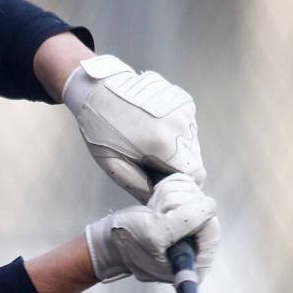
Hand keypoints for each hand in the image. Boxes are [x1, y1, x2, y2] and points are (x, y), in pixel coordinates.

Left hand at [63, 55, 204, 201]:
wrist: (97, 89)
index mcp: (163, 144)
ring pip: (192, 144)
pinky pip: (187, 128)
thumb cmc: (99, 129)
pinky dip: (175, 133)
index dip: (180, 184)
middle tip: (150, 164)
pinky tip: (153, 128)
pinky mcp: (184, 101)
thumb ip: (139, 186)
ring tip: (148, 143)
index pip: (195, 175)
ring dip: (177, 150)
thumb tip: (157, 203)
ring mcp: (184, 110)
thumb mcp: (112, 164)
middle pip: (195, 160)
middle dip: (177, 168)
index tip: (163, 183)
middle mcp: (180, 125)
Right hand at [86, 173, 220, 282]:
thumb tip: (210, 205)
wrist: (111, 240)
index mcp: (196, 264)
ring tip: (153, 214)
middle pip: (204, 208)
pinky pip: (187, 188)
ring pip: (195, 195)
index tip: (166, 216)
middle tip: (155, 217)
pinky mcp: (185, 213)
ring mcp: (193, 229)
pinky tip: (156, 206)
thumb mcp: (154, 232)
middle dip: (175, 205)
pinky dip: (168, 190)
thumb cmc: (127, 240)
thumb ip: (185, 220)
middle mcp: (199, 247)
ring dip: (168, 199)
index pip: (211, 228)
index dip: (190, 215)